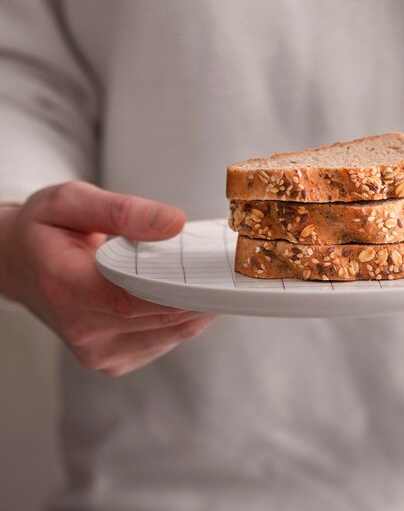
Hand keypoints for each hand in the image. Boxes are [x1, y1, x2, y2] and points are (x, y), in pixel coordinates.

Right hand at [0, 181, 214, 375]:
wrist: (19, 264)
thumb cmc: (45, 229)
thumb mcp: (71, 201)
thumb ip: (123, 210)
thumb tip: (174, 222)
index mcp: (65, 285)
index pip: (132, 296)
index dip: (181, 287)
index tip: (216, 271)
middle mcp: (80, 328)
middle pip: (160, 317)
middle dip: (200, 292)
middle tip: (226, 267)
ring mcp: (96, 351)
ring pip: (171, 332)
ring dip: (197, 305)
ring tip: (207, 275)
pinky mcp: (112, 360)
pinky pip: (165, 340)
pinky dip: (184, 317)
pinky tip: (184, 293)